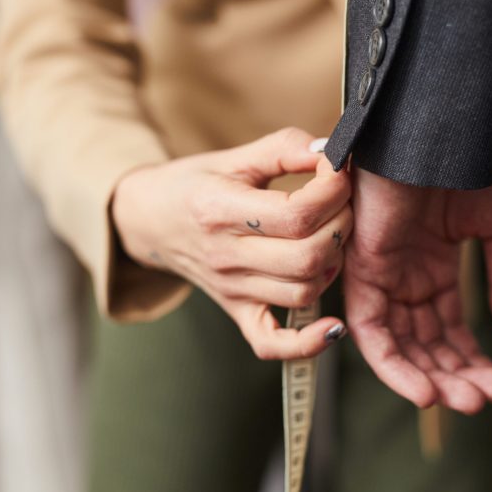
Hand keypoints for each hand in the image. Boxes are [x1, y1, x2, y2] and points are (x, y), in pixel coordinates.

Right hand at [112, 128, 351, 358]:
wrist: (150, 220)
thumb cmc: (193, 186)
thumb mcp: (233, 157)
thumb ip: (283, 148)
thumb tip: (330, 150)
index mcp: (220, 210)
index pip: (296, 215)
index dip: (332, 193)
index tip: (338, 174)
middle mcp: (225, 256)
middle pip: (307, 257)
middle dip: (341, 226)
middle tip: (341, 203)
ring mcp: (231, 290)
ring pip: (303, 292)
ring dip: (333, 263)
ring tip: (330, 236)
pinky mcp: (236, 310)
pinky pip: (272, 343)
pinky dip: (307, 343)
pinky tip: (332, 325)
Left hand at [344, 169, 491, 413]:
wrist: (447, 126)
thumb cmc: (473, 165)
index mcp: (433, 264)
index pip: (447, 326)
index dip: (472, 360)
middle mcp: (404, 273)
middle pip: (422, 339)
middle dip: (453, 374)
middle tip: (484, 401)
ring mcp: (381, 270)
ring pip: (397, 341)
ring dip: (427, 377)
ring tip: (464, 402)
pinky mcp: (362, 265)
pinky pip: (369, 326)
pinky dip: (392, 364)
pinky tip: (424, 392)